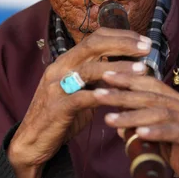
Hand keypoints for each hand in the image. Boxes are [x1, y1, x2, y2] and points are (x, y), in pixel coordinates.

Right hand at [8, 28, 150, 169]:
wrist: (31, 142)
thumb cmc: (62, 116)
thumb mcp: (81, 91)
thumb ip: (97, 78)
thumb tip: (126, 67)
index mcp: (66, 61)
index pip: (94, 38)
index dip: (120, 36)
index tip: (143, 41)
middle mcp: (59, 68)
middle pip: (93, 45)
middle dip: (122, 44)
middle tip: (146, 47)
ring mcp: (56, 86)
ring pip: (89, 69)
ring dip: (118, 68)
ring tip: (141, 69)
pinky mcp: (57, 108)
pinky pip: (82, 98)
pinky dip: (103, 95)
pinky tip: (121, 95)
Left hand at [94, 71, 178, 177]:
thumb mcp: (171, 149)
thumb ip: (151, 135)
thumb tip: (123, 126)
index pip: (154, 87)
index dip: (129, 81)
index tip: (105, 77)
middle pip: (153, 95)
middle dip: (123, 92)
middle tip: (99, 90)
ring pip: (161, 111)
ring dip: (132, 113)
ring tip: (109, 116)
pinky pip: (177, 131)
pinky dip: (157, 131)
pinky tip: (139, 132)